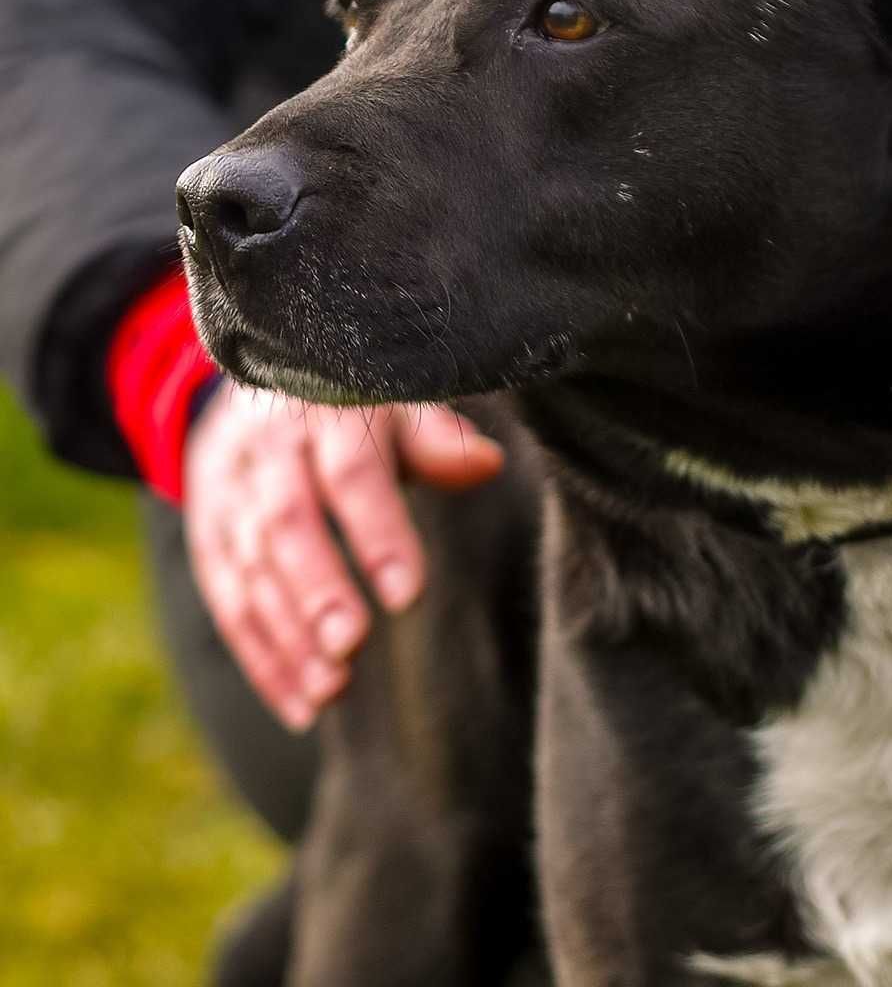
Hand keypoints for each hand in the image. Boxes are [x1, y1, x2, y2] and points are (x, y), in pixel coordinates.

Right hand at [183, 383, 503, 728]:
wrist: (258, 381)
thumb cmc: (354, 406)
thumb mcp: (397, 402)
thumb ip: (437, 438)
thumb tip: (488, 464)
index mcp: (325, 410)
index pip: (350, 473)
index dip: (376, 531)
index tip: (407, 596)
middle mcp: (268, 448)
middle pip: (286, 523)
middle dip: (317, 590)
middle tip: (352, 646)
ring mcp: (228, 490)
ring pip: (250, 568)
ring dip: (287, 635)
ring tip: (330, 690)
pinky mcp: (208, 531)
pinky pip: (227, 600)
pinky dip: (260, 658)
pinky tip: (300, 706)